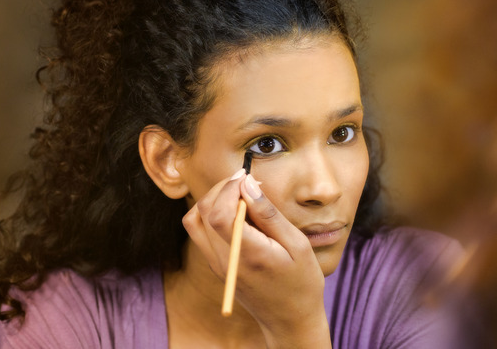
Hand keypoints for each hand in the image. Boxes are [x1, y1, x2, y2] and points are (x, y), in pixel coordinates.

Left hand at [182, 170, 330, 348]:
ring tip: (240, 195)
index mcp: (248, 255)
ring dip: (213, 200)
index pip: (219, 213)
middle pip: (203, 212)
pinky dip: (211, 214)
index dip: (229, 188)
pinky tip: (236, 213)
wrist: (290, 320)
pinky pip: (200, 232)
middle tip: (246, 182)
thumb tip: (247, 184)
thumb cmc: (301, 282)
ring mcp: (216, 265)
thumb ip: (269, 214)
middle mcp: (225, 260)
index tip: (247, 177)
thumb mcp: (297, 245)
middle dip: (222, 189)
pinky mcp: (216, 265)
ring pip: (194, 220)